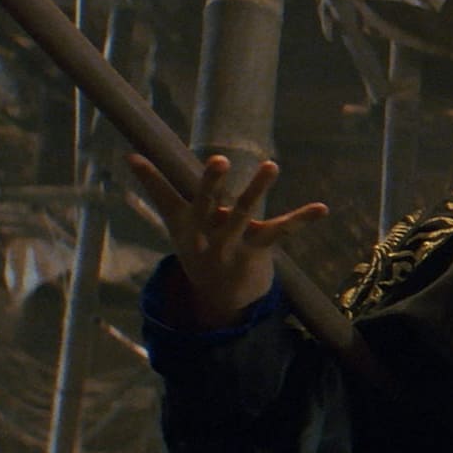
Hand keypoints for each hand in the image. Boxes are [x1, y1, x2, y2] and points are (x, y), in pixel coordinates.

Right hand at [127, 153, 326, 329]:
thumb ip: (157, 188)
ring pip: (245, 213)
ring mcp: (233, 242)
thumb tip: (129, 156)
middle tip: (218, 160)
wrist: (221, 296)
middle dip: (212, 183)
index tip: (135, 157)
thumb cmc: (197, 245)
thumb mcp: (176, 221)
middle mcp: (207, 233)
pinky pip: (282, 229)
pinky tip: (322, 208)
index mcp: (186, 223)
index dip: (152, 179)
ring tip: (271, 164)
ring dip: (258, 188)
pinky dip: (302, 218)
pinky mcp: (259, 248)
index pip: (165, 196)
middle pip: (208, 204)